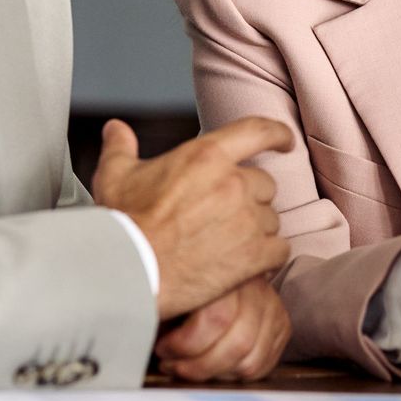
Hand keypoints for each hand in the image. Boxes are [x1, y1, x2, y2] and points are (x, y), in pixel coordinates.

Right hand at [92, 116, 293, 319]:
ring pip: (272, 219)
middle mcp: (234, 183)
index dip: (277, 134)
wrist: (129, 272)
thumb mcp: (115, 176)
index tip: (285, 141)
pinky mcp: (254, 255)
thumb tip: (115, 128)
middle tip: (223, 217)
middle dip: (250, 198)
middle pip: (264, 184)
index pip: (257, 131)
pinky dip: (267, 257)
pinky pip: (279, 250)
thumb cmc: (123, 224)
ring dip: (256, 229)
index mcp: (207, 156)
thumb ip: (121, 146)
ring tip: (225, 244)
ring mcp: (247, 220)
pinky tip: (246, 264)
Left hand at [153, 277, 290, 381]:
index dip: (184, 344)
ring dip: (216, 373)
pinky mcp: (281, 324)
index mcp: (225, 271)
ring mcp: (272, 306)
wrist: (215, 270)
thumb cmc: (181, 286)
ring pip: (251, 359)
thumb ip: (164, 304)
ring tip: (191, 368)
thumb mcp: (170, 288)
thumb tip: (140, 329)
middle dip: (200, 365)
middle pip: (237, 343)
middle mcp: (255, 286)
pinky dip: (236, 376)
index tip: (162, 349)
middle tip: (173, 365)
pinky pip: (263, 364)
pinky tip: (214, 368)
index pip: (217, 318)